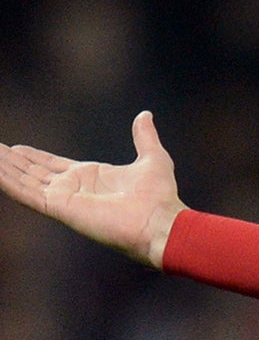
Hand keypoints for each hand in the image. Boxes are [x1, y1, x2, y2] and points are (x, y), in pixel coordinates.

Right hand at [0, 110, 185, 268]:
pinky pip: (26, 193)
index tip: (15, 147)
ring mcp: (65, 199)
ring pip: (25, 180)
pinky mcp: (60, 208)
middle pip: (33, 172)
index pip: (53, 165)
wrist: (162, 223)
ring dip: (5, 168)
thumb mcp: (153, 158)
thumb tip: (145, 115)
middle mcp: (74, 189)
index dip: (33, 156)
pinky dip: (8, 182)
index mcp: (90, 177)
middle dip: (12, 161)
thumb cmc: (161, 198)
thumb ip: (144, 137)